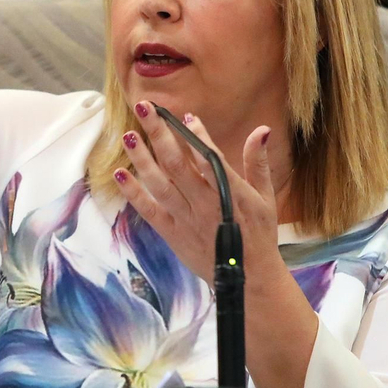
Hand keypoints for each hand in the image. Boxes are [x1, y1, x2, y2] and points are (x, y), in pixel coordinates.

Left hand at [112, 102, 283, 284]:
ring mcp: (187, 220)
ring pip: (160, 185)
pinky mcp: (173, 234)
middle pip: (178, 165)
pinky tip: (121, 173)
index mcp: (232, 194)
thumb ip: (258, 163)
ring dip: (142, 159)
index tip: (186, 116)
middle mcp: (207, 205)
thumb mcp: (265, 198)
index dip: (198, 136)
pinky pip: (150, 211)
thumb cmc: (259, 235)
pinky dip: (134, 193)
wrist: (248, 280)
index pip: (210, 159)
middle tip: (145, 108)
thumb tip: (261, 130)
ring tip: (129, 135)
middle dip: (160, 134)